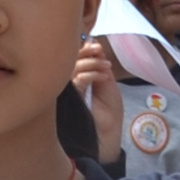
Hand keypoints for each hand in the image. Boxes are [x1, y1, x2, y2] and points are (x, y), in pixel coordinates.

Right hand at [71, 38, 126, 162]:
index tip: (98, 47)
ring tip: (106, 67)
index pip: (77, 58)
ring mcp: (71, 90)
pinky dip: (92, 74)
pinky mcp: (72, 97)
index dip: (85, 49)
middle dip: (86, 51)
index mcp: (81, 77)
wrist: (109, 131)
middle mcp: (73, 82)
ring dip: (92, 62)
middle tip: (98, 50)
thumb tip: (95, 47)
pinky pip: (78, 79)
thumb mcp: (108, 82)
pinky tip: (103, 77)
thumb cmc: (109, 110)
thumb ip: (100, 66)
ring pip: (73, 68)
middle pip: (71, 60)